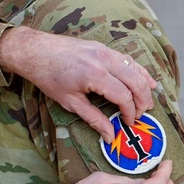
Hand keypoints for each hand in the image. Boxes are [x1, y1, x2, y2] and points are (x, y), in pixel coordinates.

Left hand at [0, 27, 154, 141]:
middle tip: (141, 115)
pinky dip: (139, 70)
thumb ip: (94, 119)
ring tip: (148, 101)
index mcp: (95, 76)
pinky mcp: (102, 47)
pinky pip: (127, 59)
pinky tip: (146, 80)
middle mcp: (104, 60)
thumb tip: (110, 136)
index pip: (124, 97)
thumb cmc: (49, 77)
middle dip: (143, 100)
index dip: (130, 113)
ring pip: (135, 68)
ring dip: (145, 85)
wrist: (35, 51)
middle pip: (135, 81)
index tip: (129, 123)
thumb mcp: (70, 102)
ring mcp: (104, 51)